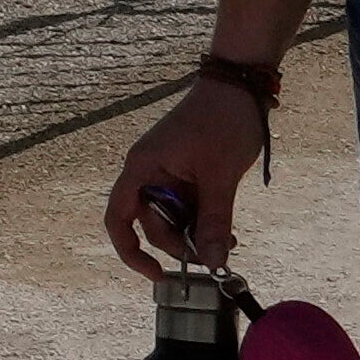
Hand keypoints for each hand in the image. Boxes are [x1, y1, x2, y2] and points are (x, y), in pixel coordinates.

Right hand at [103, 75, 267, 276]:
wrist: (239, 84)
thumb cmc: (223, 120)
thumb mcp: (220, 177)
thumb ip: (213, 221)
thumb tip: (213, 262)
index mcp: (142, 168)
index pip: (119, 219)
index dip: (131, 251)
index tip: (159, 275)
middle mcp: (147, 171)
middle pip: (152, 223)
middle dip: (180, 244)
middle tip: (215, 256)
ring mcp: (166, 171)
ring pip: (173, 216)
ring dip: (196, 232)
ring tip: (229, 241)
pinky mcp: (184, 170)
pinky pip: (187, 204)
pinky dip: (203, 218)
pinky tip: (226, 229)